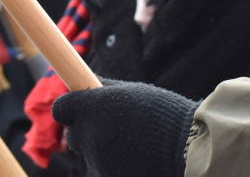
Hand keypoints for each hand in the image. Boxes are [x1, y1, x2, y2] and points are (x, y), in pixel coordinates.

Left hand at [52, 79, 196, 176]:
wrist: (188, 147)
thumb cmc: (162, 114)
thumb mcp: (130, 91)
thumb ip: (102, 89)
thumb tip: (82, 82)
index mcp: (92, 107)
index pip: (60, 108)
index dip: (68, 108)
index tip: (77, 108)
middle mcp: (90, 134)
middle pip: (73, 135)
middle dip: (86, 131)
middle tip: (112, 127)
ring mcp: (99, 159)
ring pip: (91, 154)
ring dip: (104, 149)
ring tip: (134, 142)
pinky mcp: (111, 176)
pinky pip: (106, 168)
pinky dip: (116, 164)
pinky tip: (138, 157)